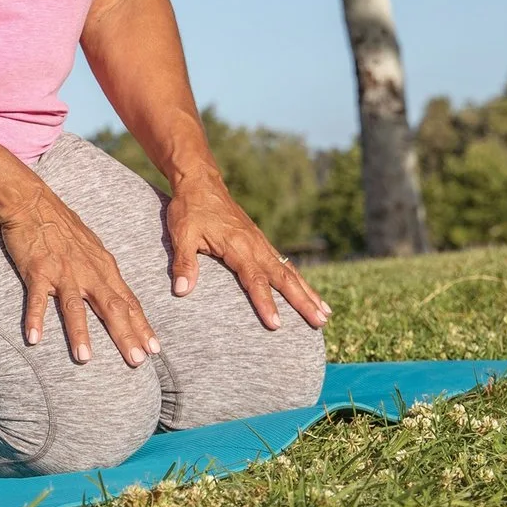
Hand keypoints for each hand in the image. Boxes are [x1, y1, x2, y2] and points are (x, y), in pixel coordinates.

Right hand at [0, 192, 159, 366]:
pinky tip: (34, 338)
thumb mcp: (92, 246)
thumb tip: (117, 291)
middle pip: (111, 307)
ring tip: (85, 359)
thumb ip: (103, 271)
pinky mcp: (38, 270)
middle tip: (137, 361)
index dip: (142, 326)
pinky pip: (37, 298)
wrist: (32, 202)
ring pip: (74, 307)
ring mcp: (62, 272)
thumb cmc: (62, 224)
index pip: (128, 301)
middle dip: (125, 335)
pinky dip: (35, 318)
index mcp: (103, 267)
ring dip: (80, 333)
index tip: (154, 350)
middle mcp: (87, 271)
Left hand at [165, 178, 330, 329]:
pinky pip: (284, 264)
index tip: (277, 325)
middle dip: (302, 302)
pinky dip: (299, 280)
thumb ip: (184, 263)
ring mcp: (260, 243)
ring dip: (308, 293)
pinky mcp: (260, 242)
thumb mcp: (182, 234)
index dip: (266, 303)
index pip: (255, 280)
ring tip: (325, 314)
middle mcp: (255, 245)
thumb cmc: (190, 208)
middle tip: (320, 323)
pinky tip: (307, 293)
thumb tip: (181, 291)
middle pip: (284, 278)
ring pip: (289, 272)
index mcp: (238, 246)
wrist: (200, 182)